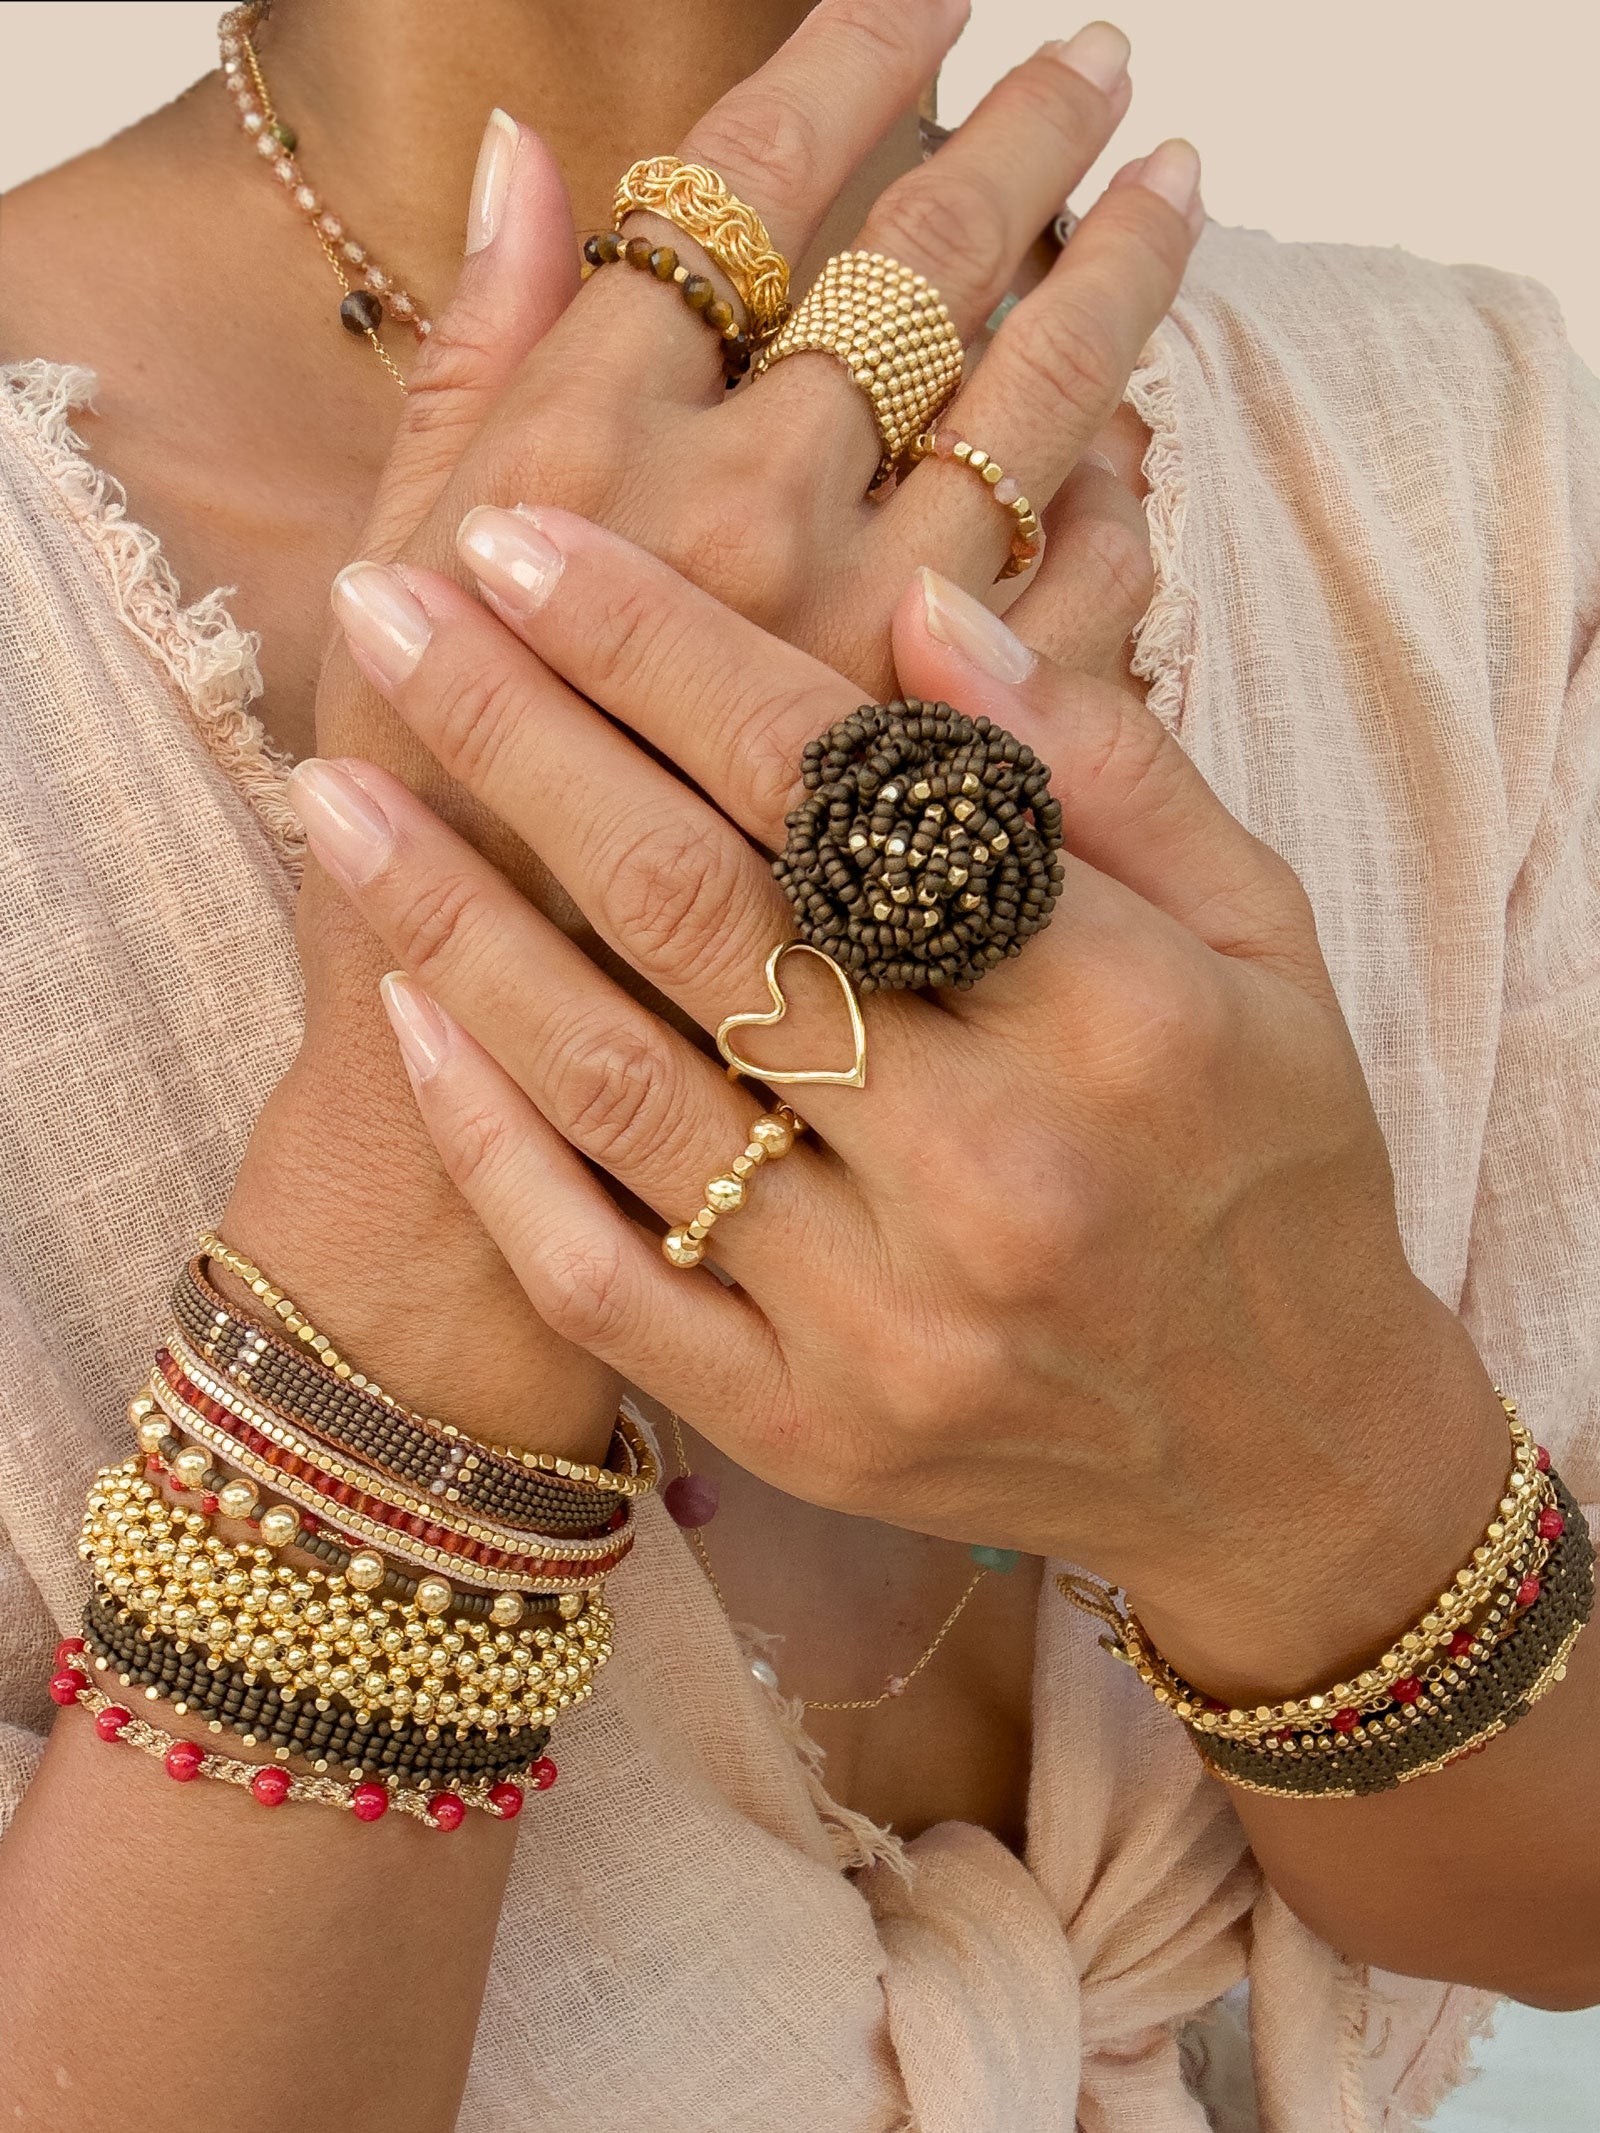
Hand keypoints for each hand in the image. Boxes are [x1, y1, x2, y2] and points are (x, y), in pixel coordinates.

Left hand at [294, 503, 1512, 1700]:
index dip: (660, 647)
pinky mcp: (803, 1428)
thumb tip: (922, 596)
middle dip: (514, 735)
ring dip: (450, 916)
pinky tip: (404, 1009)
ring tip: (335, 784)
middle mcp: (994, 1168)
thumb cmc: (1269, 1158)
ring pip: (614, 1081)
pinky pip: (599, 1276)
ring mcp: (883, 1321)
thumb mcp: (1259, 934)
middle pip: (694, 908)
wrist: (1282, 1457)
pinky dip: (488, 1140)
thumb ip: (1102, 768)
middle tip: (387, 604)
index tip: (524, 545)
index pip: (841, 786)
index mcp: (1122, 1014)